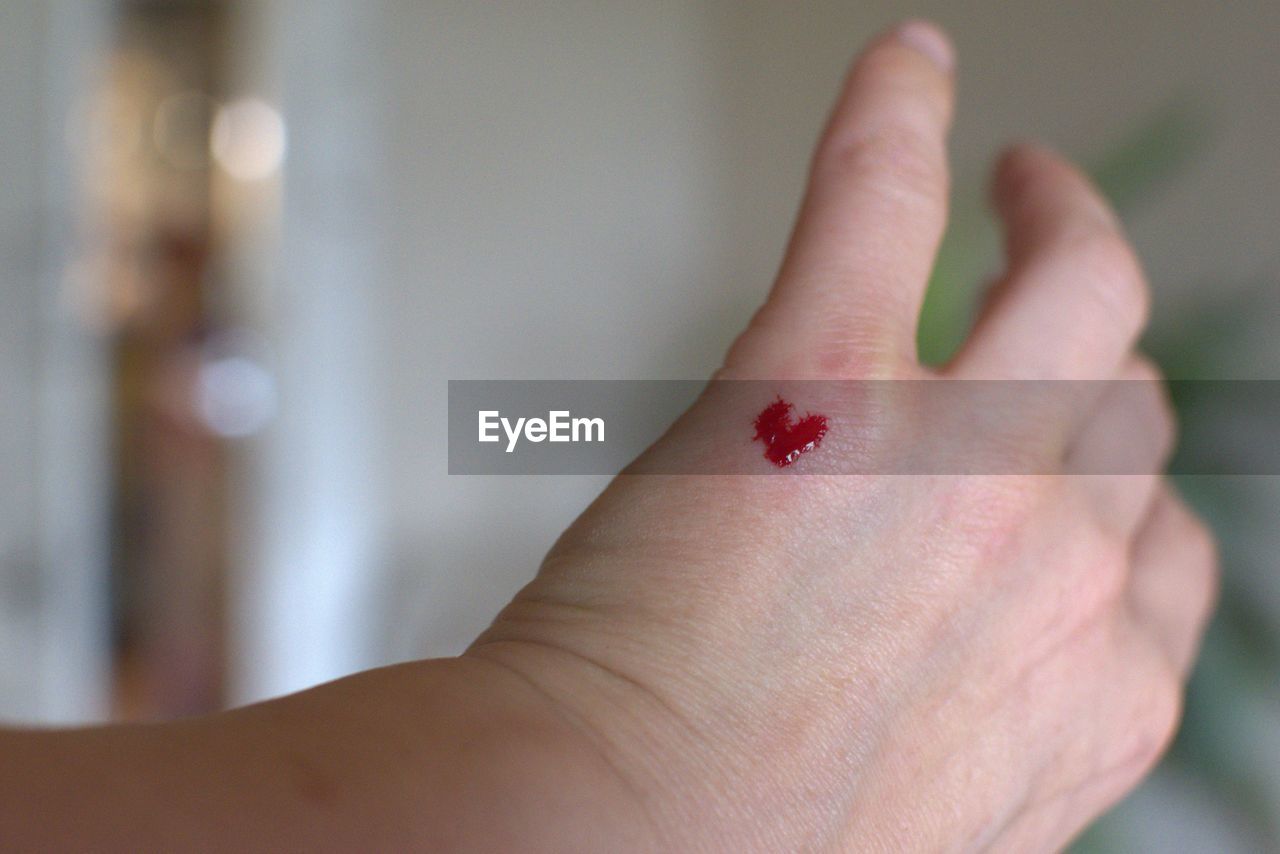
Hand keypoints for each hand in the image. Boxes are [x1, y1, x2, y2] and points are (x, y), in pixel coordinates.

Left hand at [467, 20, 1217, 850]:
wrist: (601, 842)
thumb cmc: (729, 843)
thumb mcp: (922, 807)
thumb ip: (983, 724)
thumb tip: (958, 671)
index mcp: (1093, 692)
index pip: (1163, 552)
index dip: (1118, 492)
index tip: (1078, 456)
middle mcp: (1060, 564)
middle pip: (1130, 409)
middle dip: (1100, 350)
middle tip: (1046, 287)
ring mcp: (957, 458)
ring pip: (1077, 286)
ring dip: (1061, 213)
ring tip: (1023, 177)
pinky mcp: (819, 376)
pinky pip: (886, 201)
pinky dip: (901, 118)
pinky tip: (910, 65)